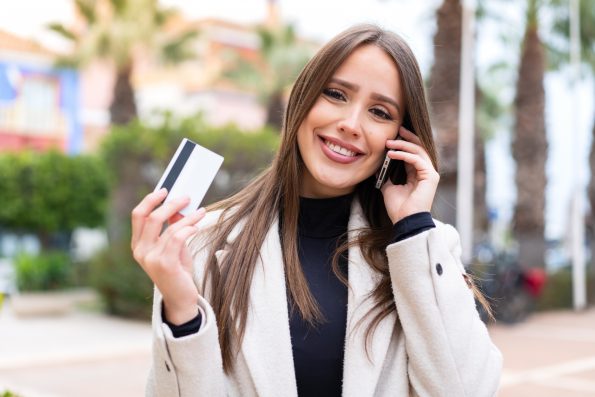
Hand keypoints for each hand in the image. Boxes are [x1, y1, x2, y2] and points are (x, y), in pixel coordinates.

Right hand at [131, 188, 206, 324]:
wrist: (181, 299)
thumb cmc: (178, 272)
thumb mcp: (173, 247)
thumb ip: (172, 228)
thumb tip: (178, 207)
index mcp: (138, 245)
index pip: (138, 215)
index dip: (150, 200)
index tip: (164, 190)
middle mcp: (140, 251)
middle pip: (151, 217)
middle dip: (170, 203)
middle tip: (186, 197)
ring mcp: (151, 259)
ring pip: (170, 227)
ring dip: (188, 216)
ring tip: (200, 212)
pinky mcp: (164, 264)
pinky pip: (177, 237)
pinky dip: (189, 228)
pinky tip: (197, 226)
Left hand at [381, 126, 439, 223]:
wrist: (404, 221)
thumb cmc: (398, 208)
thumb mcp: (388, 188)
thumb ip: (386, 177)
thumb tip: (378, 168)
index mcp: (418, 175)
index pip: (413, 154)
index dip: (404, 144)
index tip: (393, 136)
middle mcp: (426, 173)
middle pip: (420, 148)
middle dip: (407, 138)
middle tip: (397, 130)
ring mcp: (430, 174)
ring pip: (419, 151)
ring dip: (403, 145)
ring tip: (389, 143)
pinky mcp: (430, 177)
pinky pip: (417, 159)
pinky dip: (404, 154)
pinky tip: (392, 154)